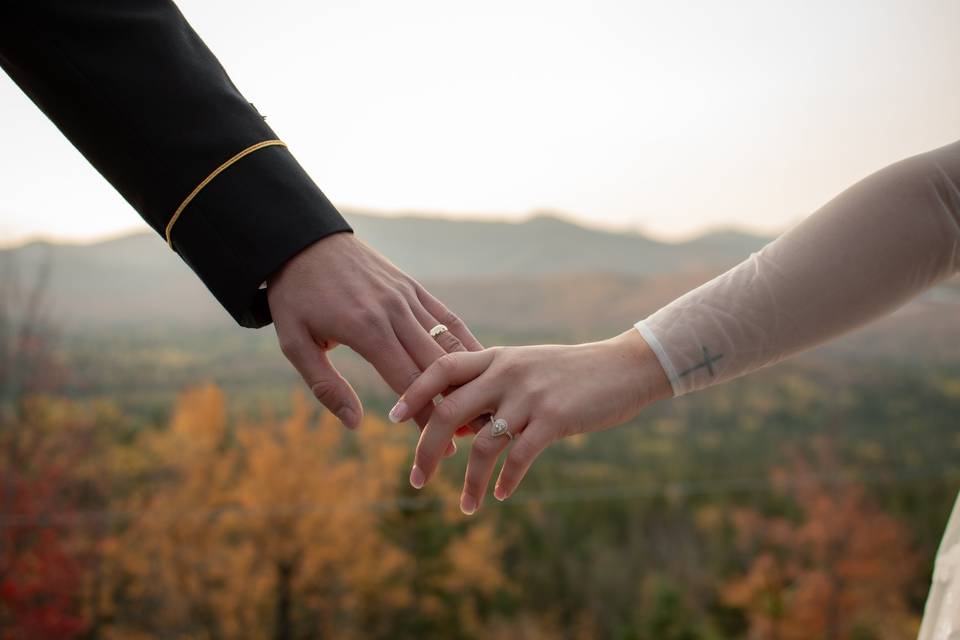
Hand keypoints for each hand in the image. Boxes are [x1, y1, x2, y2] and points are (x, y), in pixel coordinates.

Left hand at [267, 232, 480, 437]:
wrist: (303, 241)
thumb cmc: (295, 296)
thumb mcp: (294, 343)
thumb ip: (325, 386)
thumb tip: (356, 424)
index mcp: (366, 330)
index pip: (407, 383)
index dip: (428, 417)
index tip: (445, 446)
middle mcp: (394, 313)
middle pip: (436, 367)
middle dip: (455, 403)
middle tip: (473, 435)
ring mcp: (407, 297)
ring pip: (448, 342)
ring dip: (467, 377)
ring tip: (483, 406)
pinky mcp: (413, 287)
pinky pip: (446, 316)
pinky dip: (465, 341)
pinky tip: (480, 363)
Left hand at [389, 329, 671, 513]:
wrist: (624, 366)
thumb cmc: (572, 372)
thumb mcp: (527, 367)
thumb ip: (492, 387)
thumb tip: (458, 425)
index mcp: (496, 357)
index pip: (442, 367)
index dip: (412, 391)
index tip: (391, 418)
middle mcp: (507, 372)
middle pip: (448, 411)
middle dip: (426, 449)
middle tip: (416, 480)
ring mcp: (530, 395)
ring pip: (484, 444)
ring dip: (470, 481)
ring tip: (467, 507)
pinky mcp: (555, 418)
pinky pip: (519, 457)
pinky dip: (505, 481)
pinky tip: (499, 495)